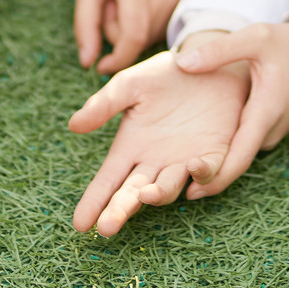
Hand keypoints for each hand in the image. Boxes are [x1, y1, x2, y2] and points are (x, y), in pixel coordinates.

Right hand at [67, 40, 248, 235]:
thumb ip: (104, 104)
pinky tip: (193, 167)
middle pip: (133, 194)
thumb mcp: (130, 84)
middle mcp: (155, 162)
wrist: (205, 59)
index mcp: (130, 147)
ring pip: (168, 188)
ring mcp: (184, 161)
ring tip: (145, 195)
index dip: (94, 202)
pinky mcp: (214, 153)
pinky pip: (209, 171)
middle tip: (107, 228)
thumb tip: (73, 125)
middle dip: (119, 211)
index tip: (80, 225)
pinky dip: (203, 174)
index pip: (108, 181)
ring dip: (158, 194)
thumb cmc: (163, 74)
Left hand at [75, 0, 184, 72]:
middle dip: (118, 32)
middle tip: (109, 4)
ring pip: (152, 34)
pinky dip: (147, 21)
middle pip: (141, 37)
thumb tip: (88, 63)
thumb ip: (85, 24)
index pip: (133, 34)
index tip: (100, 67)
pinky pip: (163, 24)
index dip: (118, 59)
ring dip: (133, 27)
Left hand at [171, 21, 288, 192]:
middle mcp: (268, 131)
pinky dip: (220, 147)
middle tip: (164, 184)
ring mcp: (270, 132)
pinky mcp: (268, 127)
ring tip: (171, 165)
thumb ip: (219, 50)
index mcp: (265, 114)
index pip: (238, 159)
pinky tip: (193, 144)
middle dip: (202, 175)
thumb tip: (180, 64)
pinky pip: (241, 142)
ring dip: (210, 161)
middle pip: (232, 163)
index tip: (185, 191)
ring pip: (235, 153)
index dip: (213, 178)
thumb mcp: (257, 37)